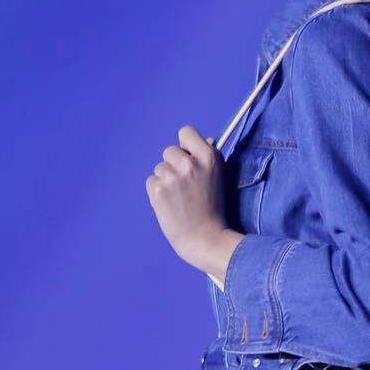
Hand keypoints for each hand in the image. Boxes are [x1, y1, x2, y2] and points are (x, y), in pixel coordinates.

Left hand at [146, 125, 225, 266]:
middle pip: (169, 150)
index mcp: (208, 157)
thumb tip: (204, 139)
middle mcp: (190, 164)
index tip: (187, 157)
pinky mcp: (158, 190)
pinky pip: (151, 181)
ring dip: (165, 180)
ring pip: (159, 167)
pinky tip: (169, 203)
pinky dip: (157, 191)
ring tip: (178, 197)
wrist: (204, 237)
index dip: (185, 145)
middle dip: (173, 164)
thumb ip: (209, 156)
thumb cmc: (213, 208)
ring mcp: (172, 177)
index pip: (186, 132)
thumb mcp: (219, 177)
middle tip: (183, 184)